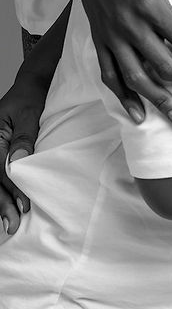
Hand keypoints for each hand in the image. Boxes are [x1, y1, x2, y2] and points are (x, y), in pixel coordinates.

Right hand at [0, 71, 48, 234]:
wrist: (31, 84)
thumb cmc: (31, 95)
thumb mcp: (29, 113)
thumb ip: (23, 137)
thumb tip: (18, 163)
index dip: (10, 188)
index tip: (23, 206)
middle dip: (2, 202)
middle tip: (13, 224)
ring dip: (0, 201)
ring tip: (10, 223)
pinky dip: (2, 190)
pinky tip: (6, 207)